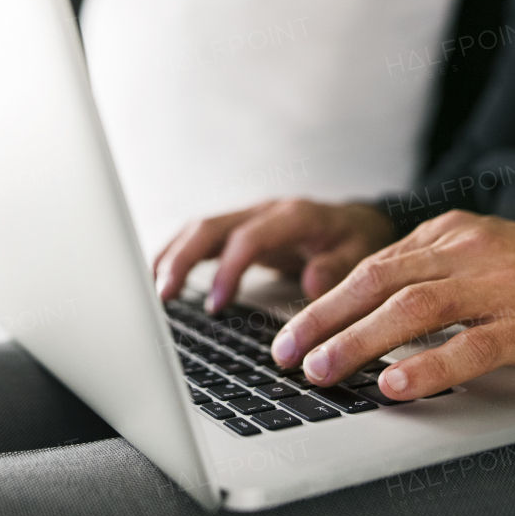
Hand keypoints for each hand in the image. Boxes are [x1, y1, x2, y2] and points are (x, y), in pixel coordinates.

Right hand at [153, 199, 395, 312]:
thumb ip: (338, 268)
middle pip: (212, 227)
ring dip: (172, 256)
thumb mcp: (361, 255)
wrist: (359, 221)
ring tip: (153, 289)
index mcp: (294, 215)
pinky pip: (203, 237)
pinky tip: (163, 277)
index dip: (228, 270)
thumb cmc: (358, 240)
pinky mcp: (240, 228)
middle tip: (163, 295)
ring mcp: (250, 216)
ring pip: (200, 228)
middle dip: (182, 259)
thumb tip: (312, 284)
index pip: (248, 238)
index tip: (215, 305)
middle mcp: (265, 210)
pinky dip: (179, 254)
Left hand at [269, 210, 514, 399]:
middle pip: (378, 281)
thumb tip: (364, 306)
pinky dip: (429, 367)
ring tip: (322, 371)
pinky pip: (471, 345)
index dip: (325, 301)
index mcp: (449, 233)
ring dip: (359, 341)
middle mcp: (468, 250)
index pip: (371, 266)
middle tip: (285, 354)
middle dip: (323, 319)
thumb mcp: (482, 253)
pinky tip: (396, 385)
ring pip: (414, 308)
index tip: (290, 334)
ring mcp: (501, 285)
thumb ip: (429, 271)